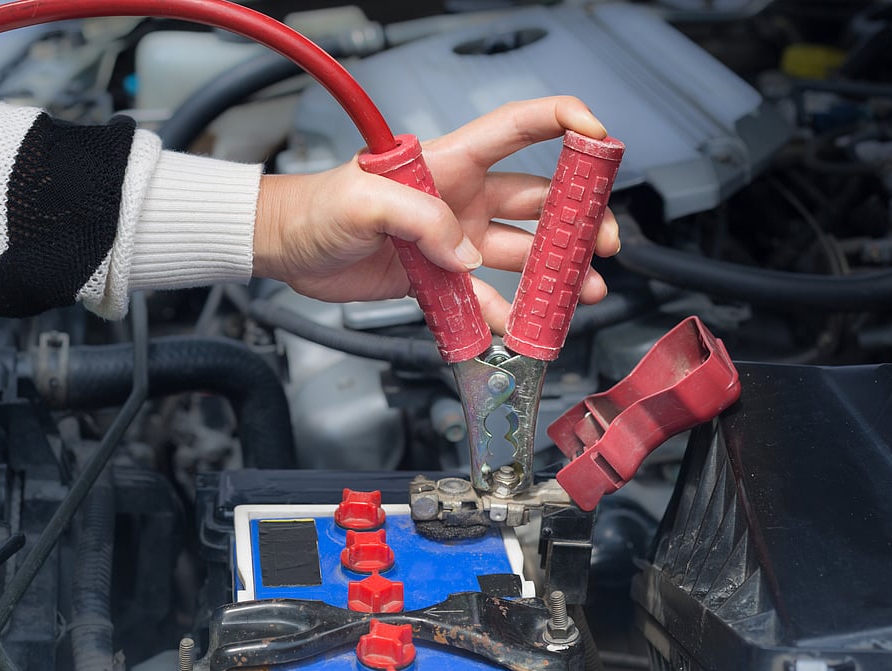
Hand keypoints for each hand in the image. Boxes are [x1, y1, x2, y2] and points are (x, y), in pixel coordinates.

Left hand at [252, 96, 620, 331]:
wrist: (287, 248)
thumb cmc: (317, 206)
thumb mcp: (364, 200)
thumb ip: (419, 219)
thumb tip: (465, 255)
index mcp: (450, 162)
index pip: (520, 128)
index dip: (564, 122)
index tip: (599, 135)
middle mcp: (461, 198)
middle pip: (539, 200)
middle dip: (579, 219)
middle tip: (604, 244)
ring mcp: (453, 240)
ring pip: (520, 254)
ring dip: (554, 272)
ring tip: (584, 291)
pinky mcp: (437, 278)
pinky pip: (481, 298)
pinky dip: (502, 315)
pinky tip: (521, 327)